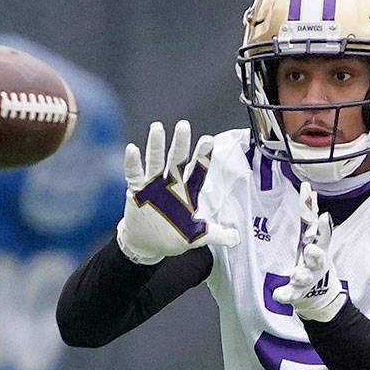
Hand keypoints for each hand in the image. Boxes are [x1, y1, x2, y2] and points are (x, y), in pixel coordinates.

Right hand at [116, 121, 238, 264]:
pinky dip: (133, 163)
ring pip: (155, 162)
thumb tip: (236, 237)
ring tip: (158, 128)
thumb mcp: (196, 237)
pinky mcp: (137, 191)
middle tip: (183, 126)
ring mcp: (153, 186)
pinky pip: (134, 175)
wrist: (147, 243)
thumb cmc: (172, 235)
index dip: (202, 157)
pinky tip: (132, 149)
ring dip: (156, 146)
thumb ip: (216, 234)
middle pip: (176, 161)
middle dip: (180, 144)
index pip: (196, 171)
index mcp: (186, 192)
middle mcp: (171, 184)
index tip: (209, 140)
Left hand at [272, 184, 348, 322]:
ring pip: (305, 276)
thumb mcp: (314, 238)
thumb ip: (310, 217)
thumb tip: (309, 190)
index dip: (323, 227)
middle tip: (310, 248)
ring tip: (297, 274)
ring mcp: (308, 279)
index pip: (320, 235)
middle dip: (315, 253)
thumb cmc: (313, 261)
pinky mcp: (299, 292)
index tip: (323, 217)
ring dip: (301, 275)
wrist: (320, 294)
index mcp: (319, 249)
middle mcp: (316, 264)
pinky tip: (279, 295)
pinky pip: (291, 294)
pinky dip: (285, 294)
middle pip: (317, 257)